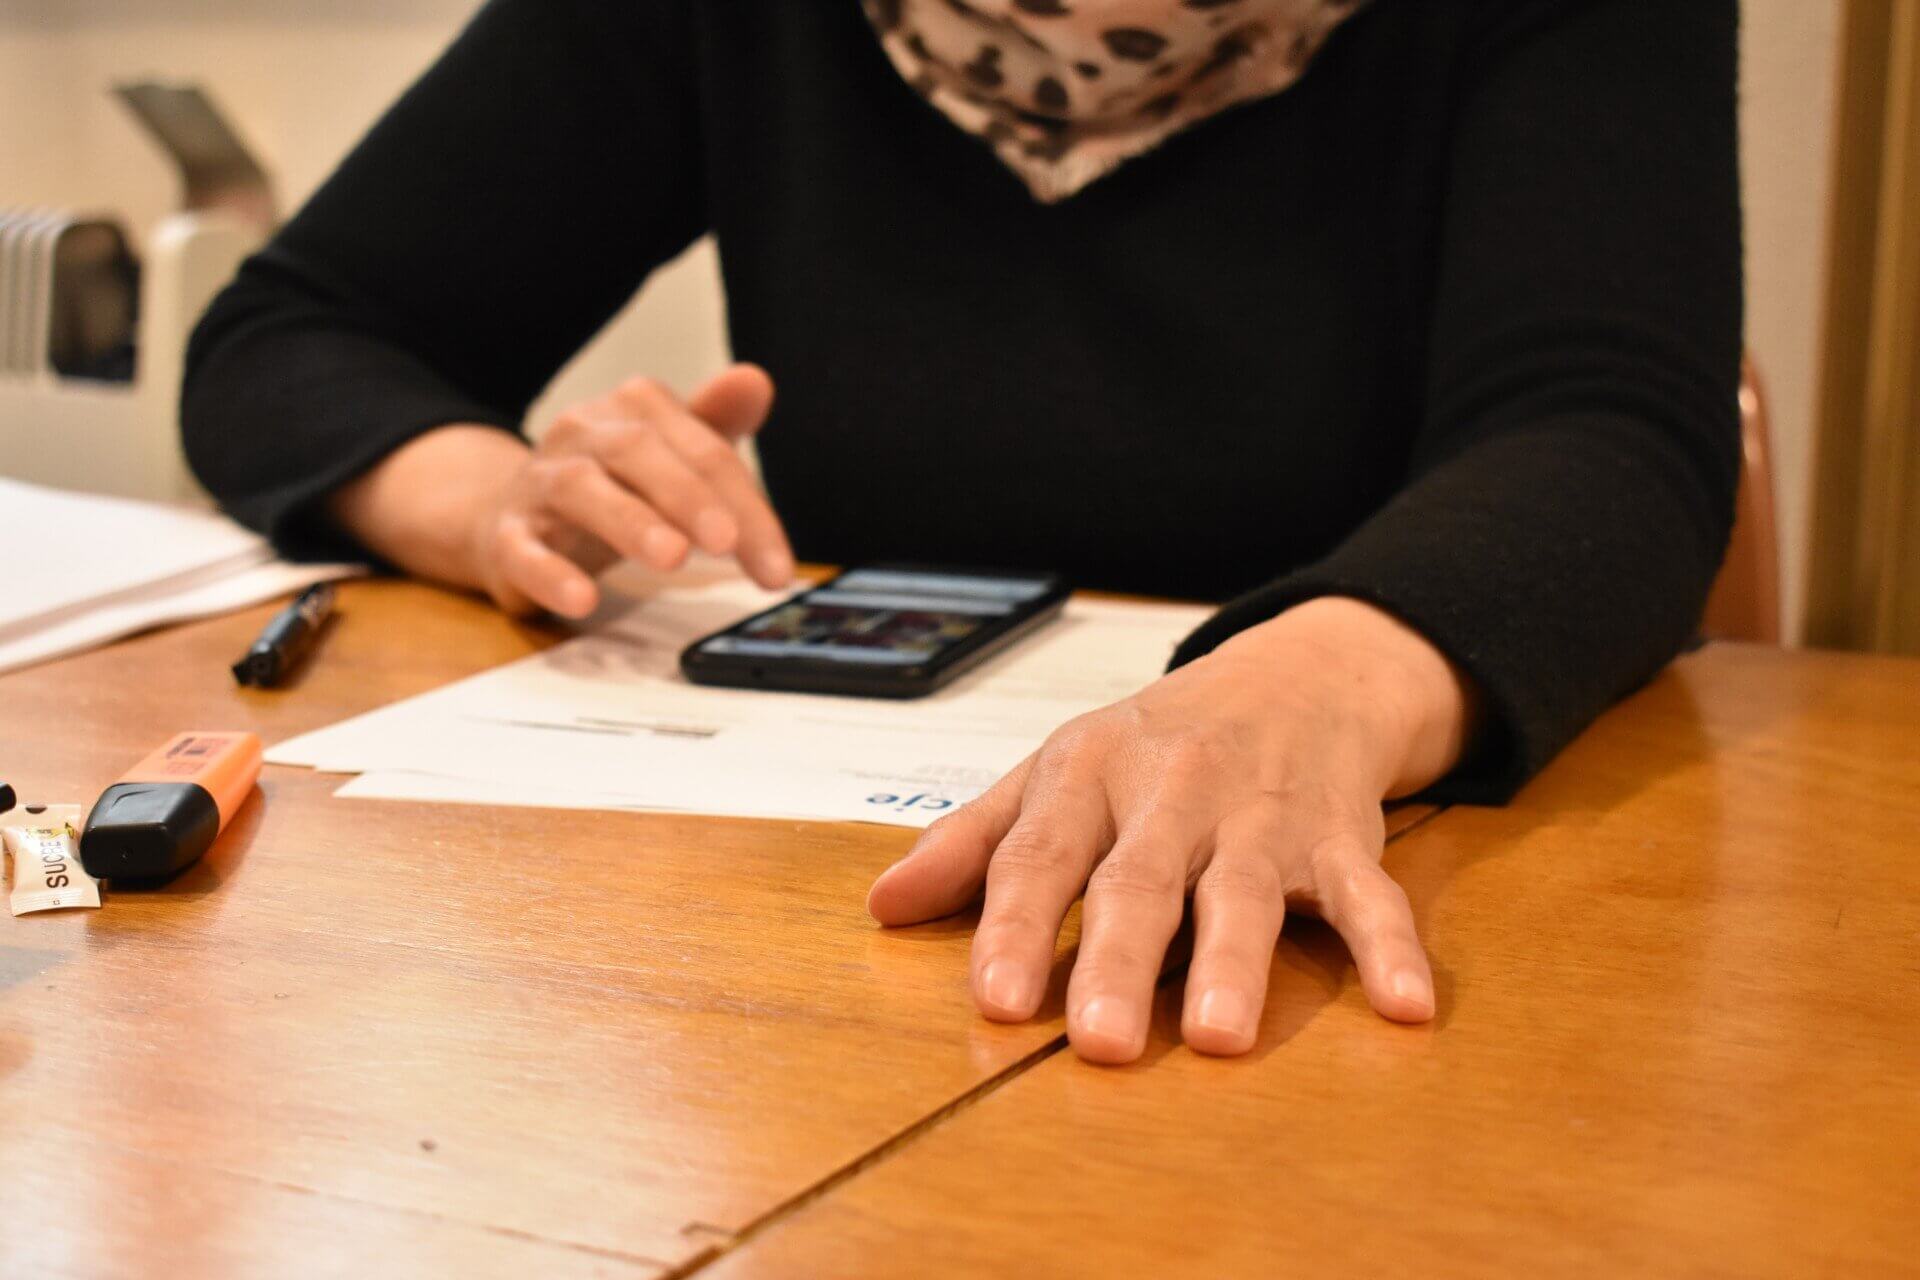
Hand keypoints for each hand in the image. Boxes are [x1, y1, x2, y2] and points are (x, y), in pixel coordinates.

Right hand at [474, 365, 794, 616]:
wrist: (508, 512)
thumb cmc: (612, 485)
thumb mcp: (669, 452)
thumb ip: (715, 423)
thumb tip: (756, 380)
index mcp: (635, 410)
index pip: (702, 451)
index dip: (746, 506)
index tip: (778, 567)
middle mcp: (584, 434)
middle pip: (640, 454)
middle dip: (690, 498)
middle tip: (728, 542)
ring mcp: (540, 483)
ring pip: (581, 489)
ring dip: (630, 523)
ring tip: (673, 559)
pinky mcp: (506, 535)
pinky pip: (523, 549)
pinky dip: (551, 574)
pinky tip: (584, 598)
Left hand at [867, 597, 1477, 1063]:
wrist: (1297, 673)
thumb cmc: (1158, 741)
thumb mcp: (1056, 772)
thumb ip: (973, 842)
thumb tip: (881, 906)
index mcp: (1091, 775)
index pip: (1043, 855)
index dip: (1016, 925)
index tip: (997, 999)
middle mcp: (1173, 793)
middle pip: (1142, 881)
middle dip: (1121, 960)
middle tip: (1102, 1041)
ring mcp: (1261, 816)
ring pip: (1246, 890)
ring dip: (1237, 961)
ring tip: (1220, 1034)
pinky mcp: (1338, 836)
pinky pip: (1368, 893)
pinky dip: (1389, 947)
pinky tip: (1403, 1006)